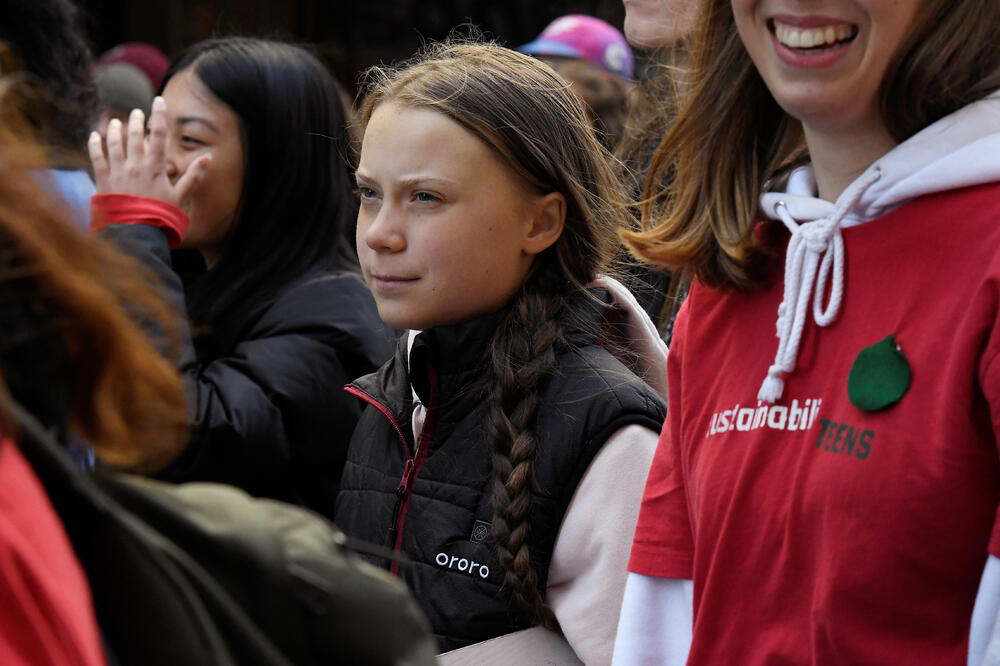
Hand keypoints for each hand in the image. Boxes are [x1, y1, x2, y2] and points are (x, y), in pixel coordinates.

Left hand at [88, 96, 209, 216]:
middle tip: (137, 112)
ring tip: (116, 121)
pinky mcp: (103, 182)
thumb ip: (193, 176)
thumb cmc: (161, 216)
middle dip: (135, 121)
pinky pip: (97, 158)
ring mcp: (117, 173)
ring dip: (115, 130)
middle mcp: (135, 166)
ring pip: (114, 144)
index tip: (159, 101)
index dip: (158, 116)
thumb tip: (208, 158)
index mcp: (155, 168)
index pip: (157, 135)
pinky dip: (95, 145)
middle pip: (134, 136)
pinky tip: (94, 136)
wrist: (136, 234)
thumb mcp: (181, 197)